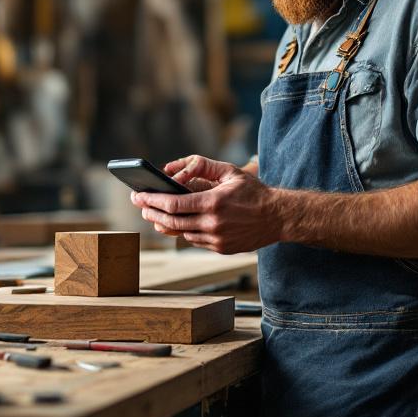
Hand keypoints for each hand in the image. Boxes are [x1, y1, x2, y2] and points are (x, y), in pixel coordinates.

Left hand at [129, 155, 281, 253]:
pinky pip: (196, 240)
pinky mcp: (221, 248)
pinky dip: (186, 230)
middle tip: (141, 205)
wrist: (278, 217)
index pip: (173, 204)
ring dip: (168, 223)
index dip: (152, 201)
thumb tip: (178, 171)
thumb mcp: (230, 173)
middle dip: (152, 212)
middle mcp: (213, 224)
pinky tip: (182, 222)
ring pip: (182, 233)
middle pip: (172, 221)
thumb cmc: (254, 192)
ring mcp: (216, 239)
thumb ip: (204, 167)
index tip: (139, 196)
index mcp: (213, 203)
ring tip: (157, 213)